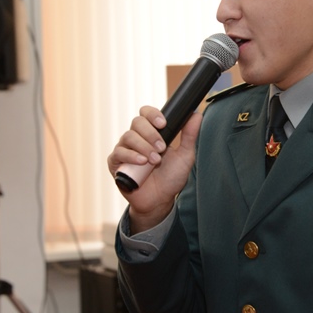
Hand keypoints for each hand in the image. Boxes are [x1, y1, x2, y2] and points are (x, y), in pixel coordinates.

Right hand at [107, 106, 201, 232]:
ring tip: (155, 160)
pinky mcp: (115, 162)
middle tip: (162, 148)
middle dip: (151, 134)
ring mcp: (125, 149)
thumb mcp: (185, 156)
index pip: (146, 113)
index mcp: (152, 132)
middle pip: (137, 122)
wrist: (160, 200)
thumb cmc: (171, 177)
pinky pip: (119, 153)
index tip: (163, 123)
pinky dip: (131, 156)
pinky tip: (142, 162)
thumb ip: (190, 135)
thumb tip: (196, 114)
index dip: (153, 114)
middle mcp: (136, 138)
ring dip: (144, 147)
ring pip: (128, 136)